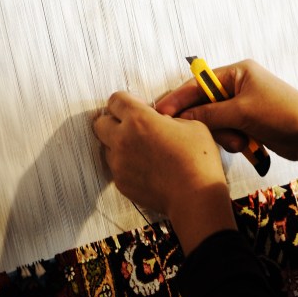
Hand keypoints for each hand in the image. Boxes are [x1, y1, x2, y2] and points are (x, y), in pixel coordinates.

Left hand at [93, 90, 235, 251]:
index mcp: (139, 119)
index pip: (115, 100)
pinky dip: (126, 165)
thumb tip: (160, 122)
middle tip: (132, 126)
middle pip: (100, 123)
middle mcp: (122, 139)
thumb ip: (168, 118)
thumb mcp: (190, 125)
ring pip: (106, 147)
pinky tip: (145, 168)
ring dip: (118, 144)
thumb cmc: (197, 160)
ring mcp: (119, 163)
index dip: (126, 101)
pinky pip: (116, 168)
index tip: (138, 106)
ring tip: (141, 150)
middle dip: (113, 121)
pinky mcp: (120, 182)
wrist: (194, 197)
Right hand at [156, 59, 297, 192]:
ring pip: (215, 121)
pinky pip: (228, 131)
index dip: (177, 99)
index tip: (159, 112)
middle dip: (207, 122)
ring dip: (223, 134)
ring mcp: (244, 104)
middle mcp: (238, 85)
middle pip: (204, 103)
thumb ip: (208, 114)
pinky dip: (233, 140)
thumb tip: (180, 118)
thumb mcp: (240, 112)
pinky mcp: (249, 122)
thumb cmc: (281, 114)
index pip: (198, 83)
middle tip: (196, 134)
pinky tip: (246, 145)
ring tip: (239, 142)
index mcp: (237, 72)